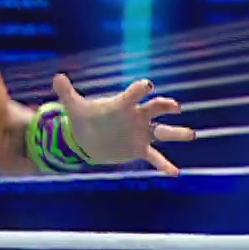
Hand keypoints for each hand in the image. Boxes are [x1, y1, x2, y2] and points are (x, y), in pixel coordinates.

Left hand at [51, 74, 194, 175]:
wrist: (87, 139)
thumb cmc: (84, 119)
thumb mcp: (74, 108)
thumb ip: (67, 93)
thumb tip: (57, 77)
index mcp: (123, 104)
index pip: (136, 93)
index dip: (142, 88)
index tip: (148, 86)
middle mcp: (137, 116)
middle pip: (156, 108)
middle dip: (165, 106)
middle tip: (175, 106)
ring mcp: (141, 133)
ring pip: (163, 132)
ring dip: (177, 133)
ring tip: (191, 134)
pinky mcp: (139, 149)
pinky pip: (155, 157)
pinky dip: (164, 165)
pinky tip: (174, 172)